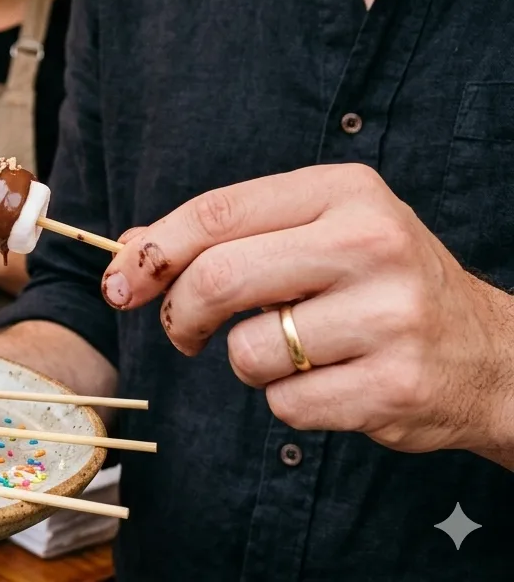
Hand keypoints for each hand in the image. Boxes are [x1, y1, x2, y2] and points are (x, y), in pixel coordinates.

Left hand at [99, 163, 513, 460]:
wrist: (489, 354)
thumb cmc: (377, 285)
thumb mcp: (314, 233)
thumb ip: (224, 235)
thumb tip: (128, 248)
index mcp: (344, 191)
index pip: (215, 215)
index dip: (151, 253)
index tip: (120, 284)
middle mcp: (371, 243)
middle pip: (218, 279)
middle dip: (182, 314)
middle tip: (187, 332)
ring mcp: (389, 315)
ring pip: (248, 351)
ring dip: (250, 363)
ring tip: (298, 351)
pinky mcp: (394, 385)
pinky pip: (285, 404)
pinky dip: (289, 402)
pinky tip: (333, 382)